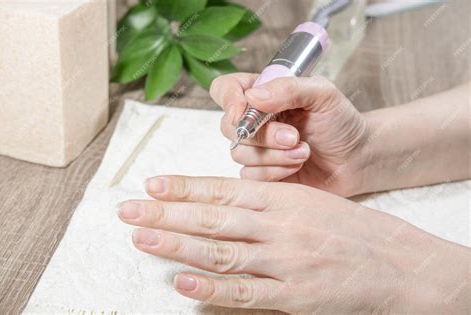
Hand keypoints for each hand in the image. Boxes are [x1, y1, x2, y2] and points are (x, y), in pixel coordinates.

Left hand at [117, 176, 468, 312]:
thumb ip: (263, 202)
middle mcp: (279, 227)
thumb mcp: (306, 200)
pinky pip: (246, 293)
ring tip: (143, 239)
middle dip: (166, 214)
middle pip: (212, 219)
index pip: (222, 189)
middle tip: (129, 210)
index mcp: (283, 198)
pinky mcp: (294, 296)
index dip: (184, 187)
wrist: (395, 261)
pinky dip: (211, 288)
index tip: (152, 184)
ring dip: (177, 246)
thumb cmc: (347, 227)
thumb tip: (218, 204)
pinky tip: (183, 282)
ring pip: (221, 252)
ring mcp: (285, 262)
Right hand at [211, 73, 367, 196]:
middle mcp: (255, 120)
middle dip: (263, 135)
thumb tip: (252, 97)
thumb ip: (288, 88)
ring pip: (239, 154)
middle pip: (229, 127)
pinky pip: (250, 175)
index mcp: (264, 94)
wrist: (357, 158)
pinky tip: (297, 166)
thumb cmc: (341, 122)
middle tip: (294, 136)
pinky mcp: (262, 173)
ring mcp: (257, 149)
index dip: (228, 99)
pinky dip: (276, 172)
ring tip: (304, 151)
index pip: (225, 89)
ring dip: (275, 155)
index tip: (244, 111)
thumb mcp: (322, 94)